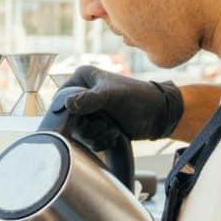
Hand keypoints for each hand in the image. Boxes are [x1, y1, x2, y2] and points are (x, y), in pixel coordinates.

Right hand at [62, 66, 183, 147]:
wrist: (158, 115)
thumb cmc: (138, 97)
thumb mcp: (113, 95)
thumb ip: (90, 99)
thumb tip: (67, 104)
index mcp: (82, 79)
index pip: (61, 98)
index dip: (66, 113)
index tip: (78, 120)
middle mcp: (82, 95)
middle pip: (68, 119)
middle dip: (87, 127)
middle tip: (104, 123)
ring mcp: (90, 113)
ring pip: (79, 133)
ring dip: (96, 135)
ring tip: (113, 129)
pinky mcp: (97, 127)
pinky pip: (89, 141)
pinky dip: (101, 141)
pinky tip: (114, 135)